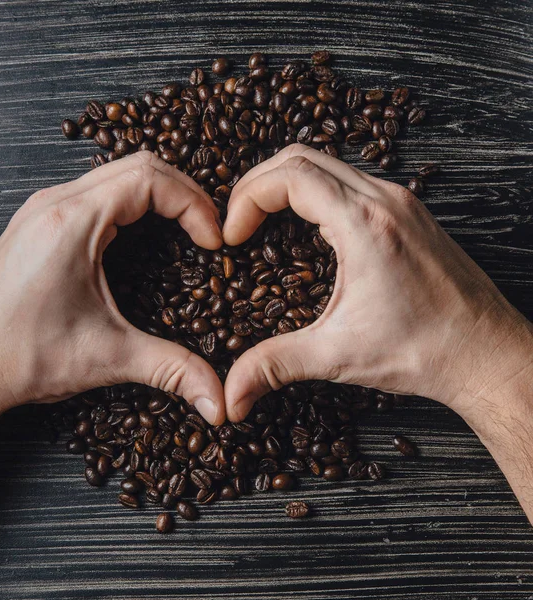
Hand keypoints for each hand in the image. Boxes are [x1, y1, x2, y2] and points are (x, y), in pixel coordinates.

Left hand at [0, 152, 225, 425]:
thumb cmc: (16, 356)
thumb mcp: (107, 358)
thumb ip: (172, 370)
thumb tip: (217, 398)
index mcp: (71, 223)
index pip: (150, 179)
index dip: (194, 205)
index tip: (212, 240)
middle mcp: (54, 205)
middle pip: (138, 165)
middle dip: (184, 194)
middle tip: (207, 229)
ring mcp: (43, 210)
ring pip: (116, 173)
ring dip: (157, 194)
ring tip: (184, 227)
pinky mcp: (39, 223)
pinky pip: (95, 190)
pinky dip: (131, 202)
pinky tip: (142, 234)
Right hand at [223, 144, 531, 422]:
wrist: (487, 354)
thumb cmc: (426, 350)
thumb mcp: (338, 355)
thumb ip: (274, 367)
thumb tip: (231, 396)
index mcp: (364, 224)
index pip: (289, 176)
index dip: (247, 198)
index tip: (233, 236)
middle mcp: (385, 201)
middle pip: (303, 157)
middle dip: (259, 183)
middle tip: (238, 220)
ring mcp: (401, 202)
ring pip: (329, 164)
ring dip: (288, 183)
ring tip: (264, 219)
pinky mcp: (410, 214)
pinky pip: (353, 181)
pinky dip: (318, 192)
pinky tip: (310, 228)